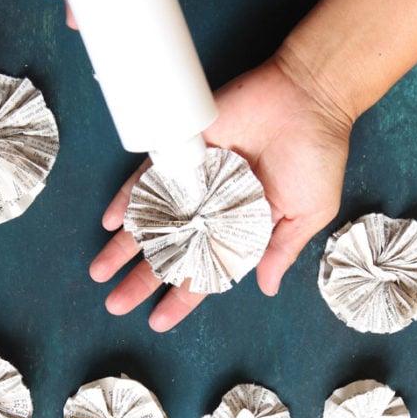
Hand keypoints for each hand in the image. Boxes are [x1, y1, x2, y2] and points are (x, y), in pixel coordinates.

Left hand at [89, 57, 352, 330]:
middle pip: (170, 251)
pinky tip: (113, 221)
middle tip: (114, 304)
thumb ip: (282, 250)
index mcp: (241, 229)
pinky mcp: (183, 149)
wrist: (311, 96)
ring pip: (153, 219)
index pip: (204, 270)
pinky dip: (130, 198)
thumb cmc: (317, 156)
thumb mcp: (308, 213)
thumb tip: (265, 288)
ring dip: (124, 246)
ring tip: (99, 272)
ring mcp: (194, 179)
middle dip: (142, 280)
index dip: (182, 297)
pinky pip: (149, 176)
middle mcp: (211, 208)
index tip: (157, 321)